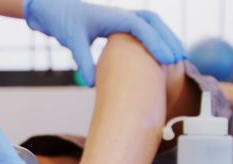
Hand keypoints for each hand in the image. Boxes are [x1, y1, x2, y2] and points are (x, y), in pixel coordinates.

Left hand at [23, 0, 185, 85]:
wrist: (52, 9)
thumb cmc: (62, 20)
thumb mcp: (72, 40)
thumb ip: (82, 60)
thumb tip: (90, 84)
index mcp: (113, 16)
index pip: (141, 27)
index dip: (156, 43)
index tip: (167, 60)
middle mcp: (120, 15)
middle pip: (153, 23)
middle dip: (168, 40)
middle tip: (180, 60)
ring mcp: (119, 20)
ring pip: (150, 25)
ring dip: (164, 39)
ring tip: (176, 59)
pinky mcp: (116, 27)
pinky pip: (141, 32)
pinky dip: (152, 42)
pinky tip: (157, 58)